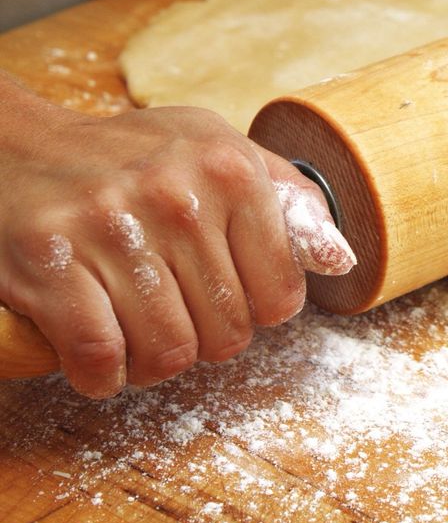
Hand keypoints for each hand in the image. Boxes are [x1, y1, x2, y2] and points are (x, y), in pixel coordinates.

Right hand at [0, 72, 353, 397]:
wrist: (20, 147)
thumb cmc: (137, 159)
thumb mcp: (223, 152)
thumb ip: (290, 204)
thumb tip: (341, 260)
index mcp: (231, 170)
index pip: (281, 296)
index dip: (257, 310)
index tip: (230, 295)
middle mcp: (178, 196)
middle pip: (227, 332)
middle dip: (207, 339)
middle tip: (179, 313)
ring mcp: (110, 228)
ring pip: (169, 354)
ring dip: (154, 363)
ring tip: (141, 332)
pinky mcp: (49, 264)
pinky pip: (102, 359)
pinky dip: (104, 375)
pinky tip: (102, 354)